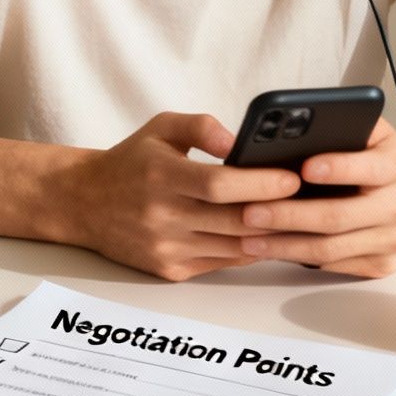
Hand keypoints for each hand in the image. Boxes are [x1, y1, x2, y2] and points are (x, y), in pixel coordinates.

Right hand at [70, 112, 302, 281]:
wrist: (84, 203)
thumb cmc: (131, 161)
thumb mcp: (160, 127)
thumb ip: (201, 126)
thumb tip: (239, 141)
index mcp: (160, 174)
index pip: (219, 184)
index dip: (261, 183)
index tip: (292, 178)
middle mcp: (161, 215)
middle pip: (233, 220)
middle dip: (277, 211)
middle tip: (311, 199)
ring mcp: (165, 247)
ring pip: (233, 247)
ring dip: (270, 235)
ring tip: (299, 219)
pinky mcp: (169, 270)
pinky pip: (222, 263)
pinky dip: (248, 251)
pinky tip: (268, 236)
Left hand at [237, 120, 395, 277]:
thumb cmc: (385, 160)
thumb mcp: (376, 133)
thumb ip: (343, 125)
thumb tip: (288, 127)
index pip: (370, 168)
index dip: (338, 168)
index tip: (304, 167)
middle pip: (338, 217)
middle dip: (289, 215)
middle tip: (251, 211)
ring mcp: (393, 240)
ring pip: (331, 248)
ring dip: (284, 245)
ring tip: (249, 236)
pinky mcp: (383, 265)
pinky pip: (335, 264)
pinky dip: (299, 257)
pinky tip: (272, 248)